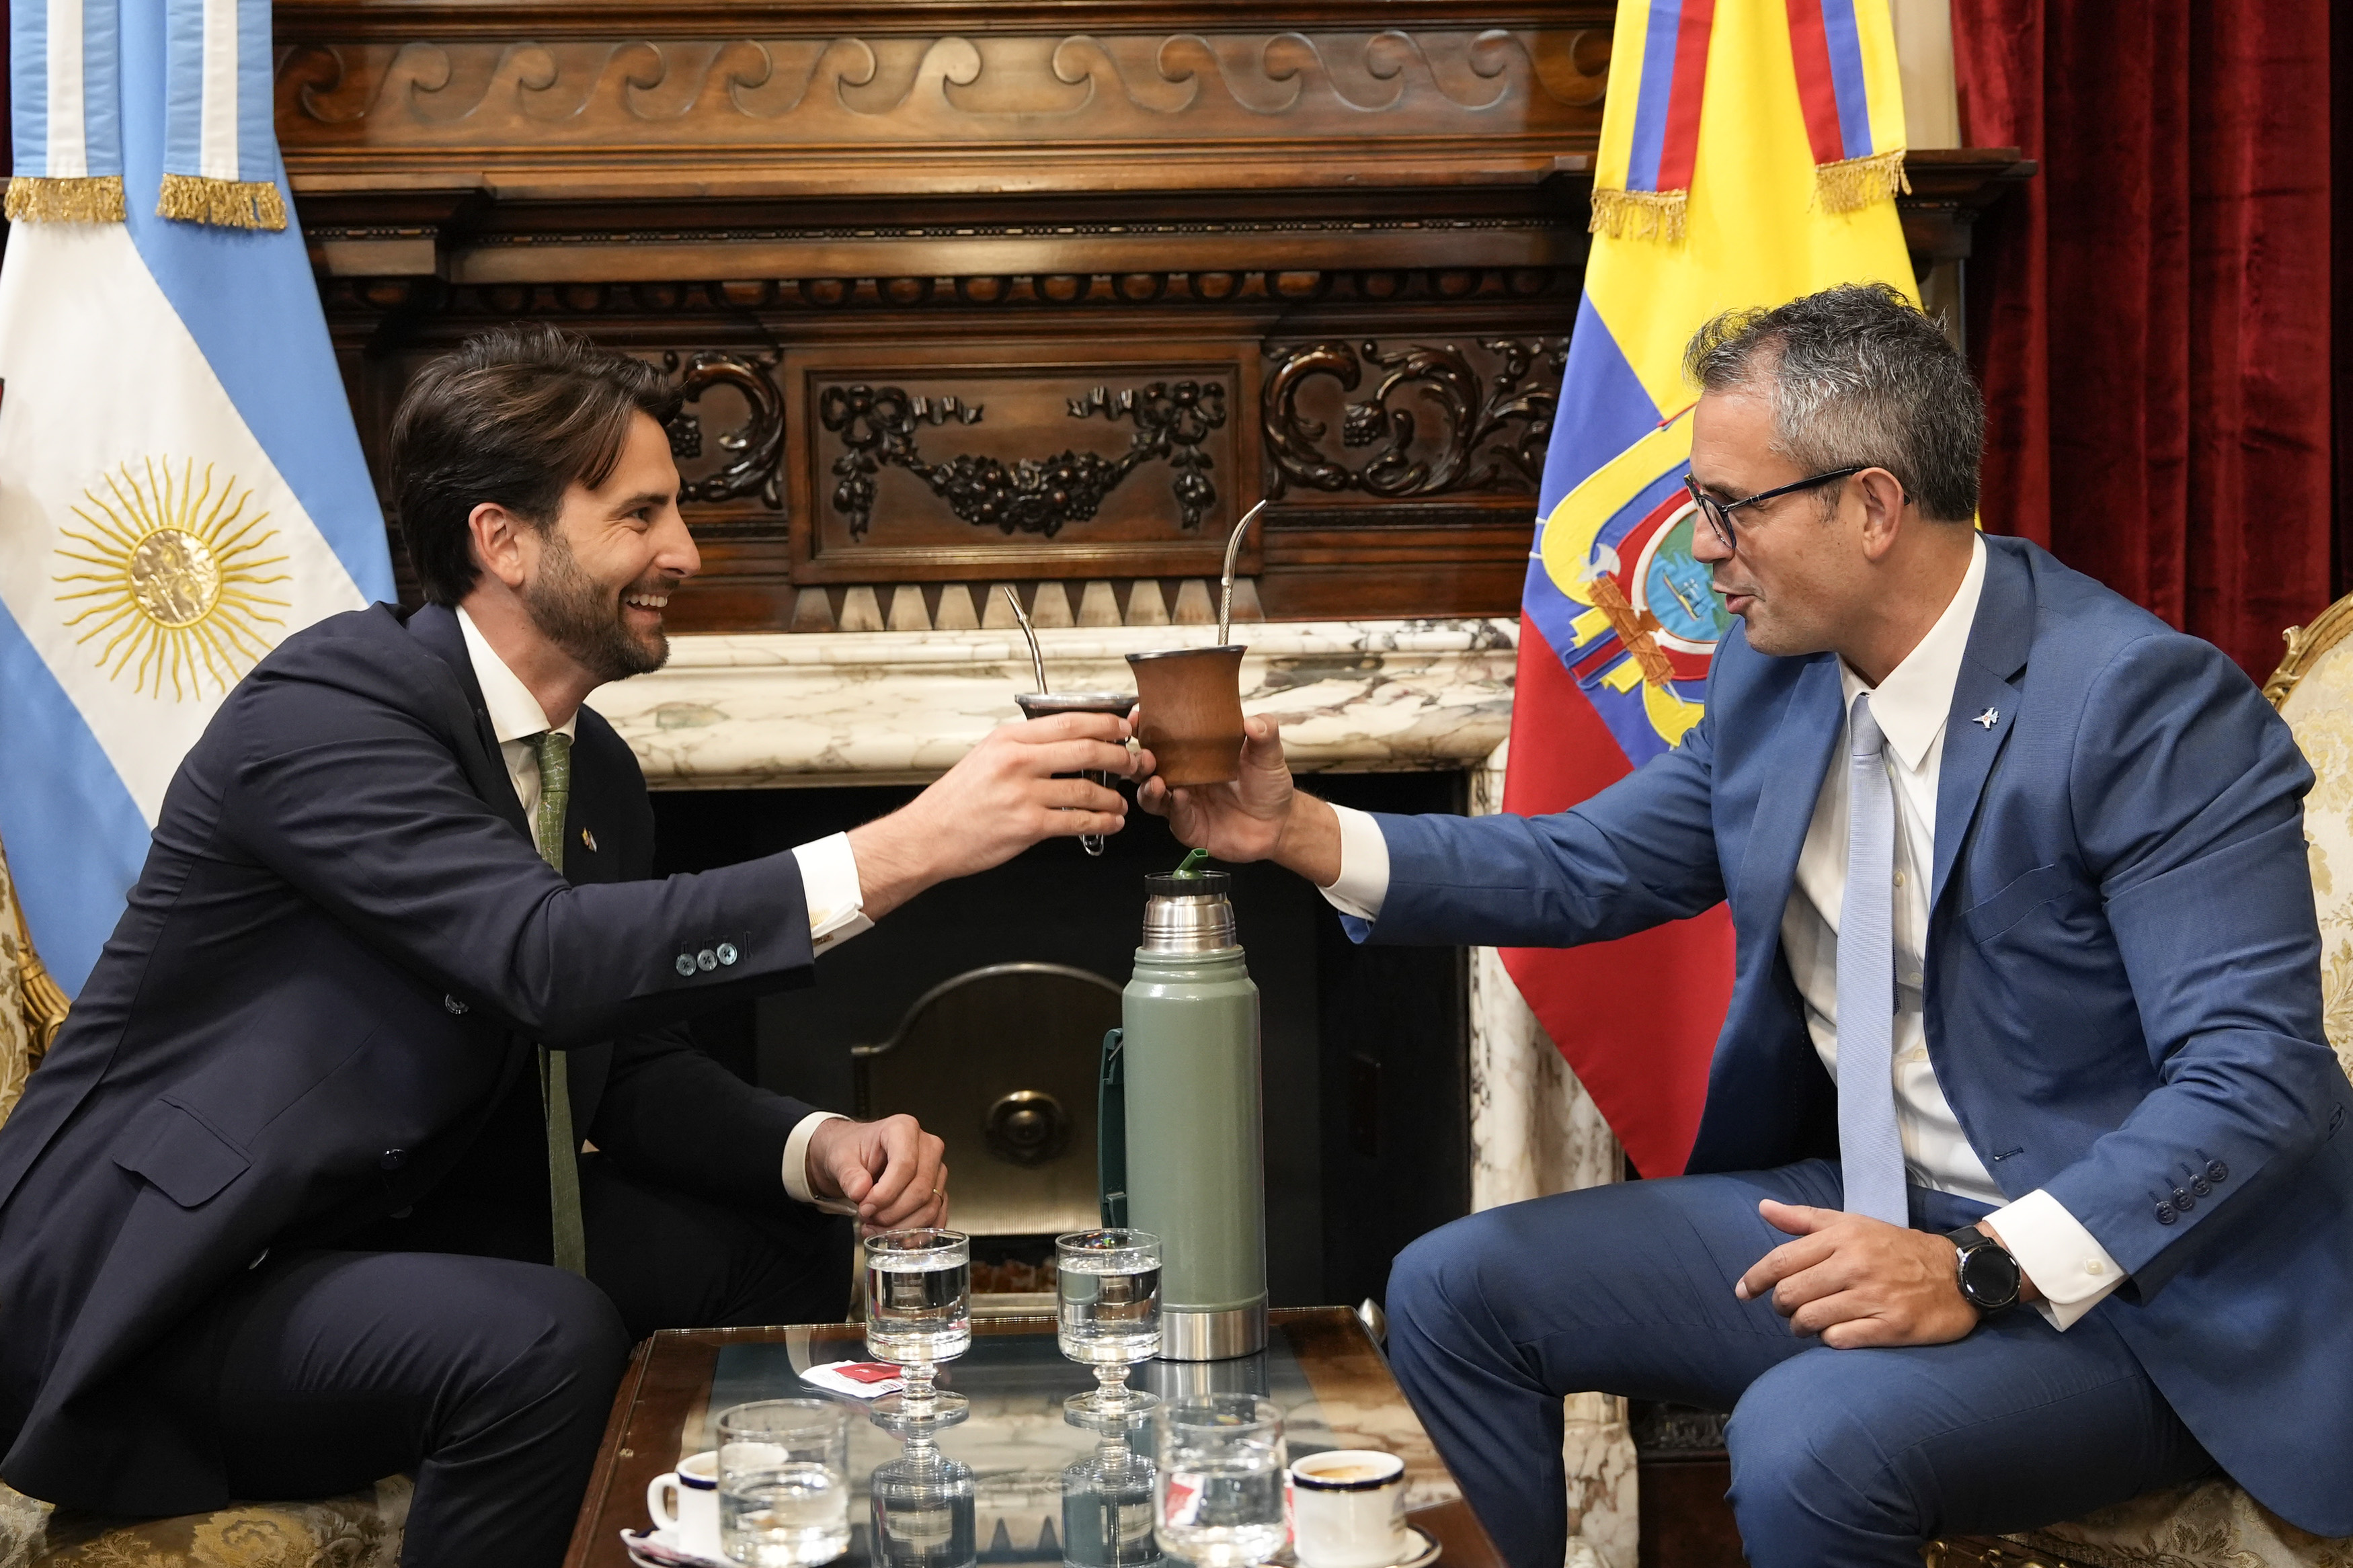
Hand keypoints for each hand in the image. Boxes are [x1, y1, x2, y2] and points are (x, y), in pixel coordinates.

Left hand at [804, 1114, 947, 1232]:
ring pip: (931, 1205)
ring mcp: (936, 1168)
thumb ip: (849, 1174)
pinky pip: (937, 1215)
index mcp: (904, 1128)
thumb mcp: (840, 1158)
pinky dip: (919, 1232)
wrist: (854, 1157)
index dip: (885, 1193)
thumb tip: (861, 1191)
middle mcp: (927, 1146)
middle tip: (868, 1219)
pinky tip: (898, 1238)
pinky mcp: (938, 1189)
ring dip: (903, 1226)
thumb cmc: (850, 1150)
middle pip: (921, 1188)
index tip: (865, 1207)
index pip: (905, 1165)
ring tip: (876, 1227)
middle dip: (892, 1212)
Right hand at [848, 713, 1139, 919]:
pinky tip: (1110, 823)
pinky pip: (1077, 821)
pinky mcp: (1028, 825)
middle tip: (1134, 762)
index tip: (1124, 727)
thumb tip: (1065, 741)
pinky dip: (1101, 822)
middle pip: (1085, 748)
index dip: (1105, 723)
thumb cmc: (955, 801)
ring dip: (1113, 795)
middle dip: (1120, 755)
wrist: (928, 836)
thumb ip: (1023, 747)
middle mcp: (1017, 761)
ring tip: (1121, 800)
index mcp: (1008, 739)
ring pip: (1087, 788)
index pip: (1069, 720)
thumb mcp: (985, 757)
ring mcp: (1023, 794)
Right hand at [1135, 714, 1342, 884]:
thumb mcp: (1268, 755)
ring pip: (1150, 794)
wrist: (1278, 824)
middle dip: (1138, 760)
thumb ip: (1264, 734)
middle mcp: (1181, 777)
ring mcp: (1182, 802)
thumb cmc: (1267, 785)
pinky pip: (1174, 816)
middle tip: (1145, 755)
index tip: (1137, 715)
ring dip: (1148, 787)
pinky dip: (1174, 807)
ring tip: (1157, 781)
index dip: (1144, 727)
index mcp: (1192, 754)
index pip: (1160, 738)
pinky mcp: (1188, 826)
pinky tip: (1180, 798)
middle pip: (1146, 767)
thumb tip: (1254, 721)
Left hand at [1732, 1200, 1979, 1348]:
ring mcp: (1874, 1297)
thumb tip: (1763, 1208)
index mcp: (1843, 1237)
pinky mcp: (1891, 1326)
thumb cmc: (1896, 1248)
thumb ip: (1805, 1219)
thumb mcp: (1853, 1224)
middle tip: (1787, 1308)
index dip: (1755, 1279)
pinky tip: (1835, 1333)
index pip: (1781, 1261)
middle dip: (1780, 1305)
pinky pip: (1839, 1339)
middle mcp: (1855, 1265)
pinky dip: (1829, 1340)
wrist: (1957, 1274)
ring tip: (1808, 1323)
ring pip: (1810, 1319)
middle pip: (1790, 1294)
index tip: (1743, 1291)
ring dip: (1801, 1326)